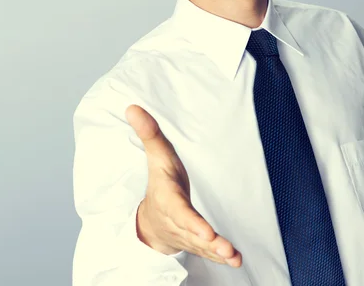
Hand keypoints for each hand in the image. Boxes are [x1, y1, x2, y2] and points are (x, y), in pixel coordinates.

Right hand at [126, 104, 241, 267]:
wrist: (151, 222)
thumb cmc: (160, 184)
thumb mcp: (156, 157)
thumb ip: (149, 134)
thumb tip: (133, 107)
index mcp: (168, 198)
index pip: (177, 209)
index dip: (189, 221)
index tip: (204, 231)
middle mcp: (176, 220)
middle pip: (190, 231)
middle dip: (205, 239)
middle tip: (221, 246)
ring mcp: (186, 235)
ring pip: (201, 246)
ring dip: (217, 251)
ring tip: (232, 255)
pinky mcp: (196, 245)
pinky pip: (208, 253)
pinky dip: (221, 258)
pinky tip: (235, 260)